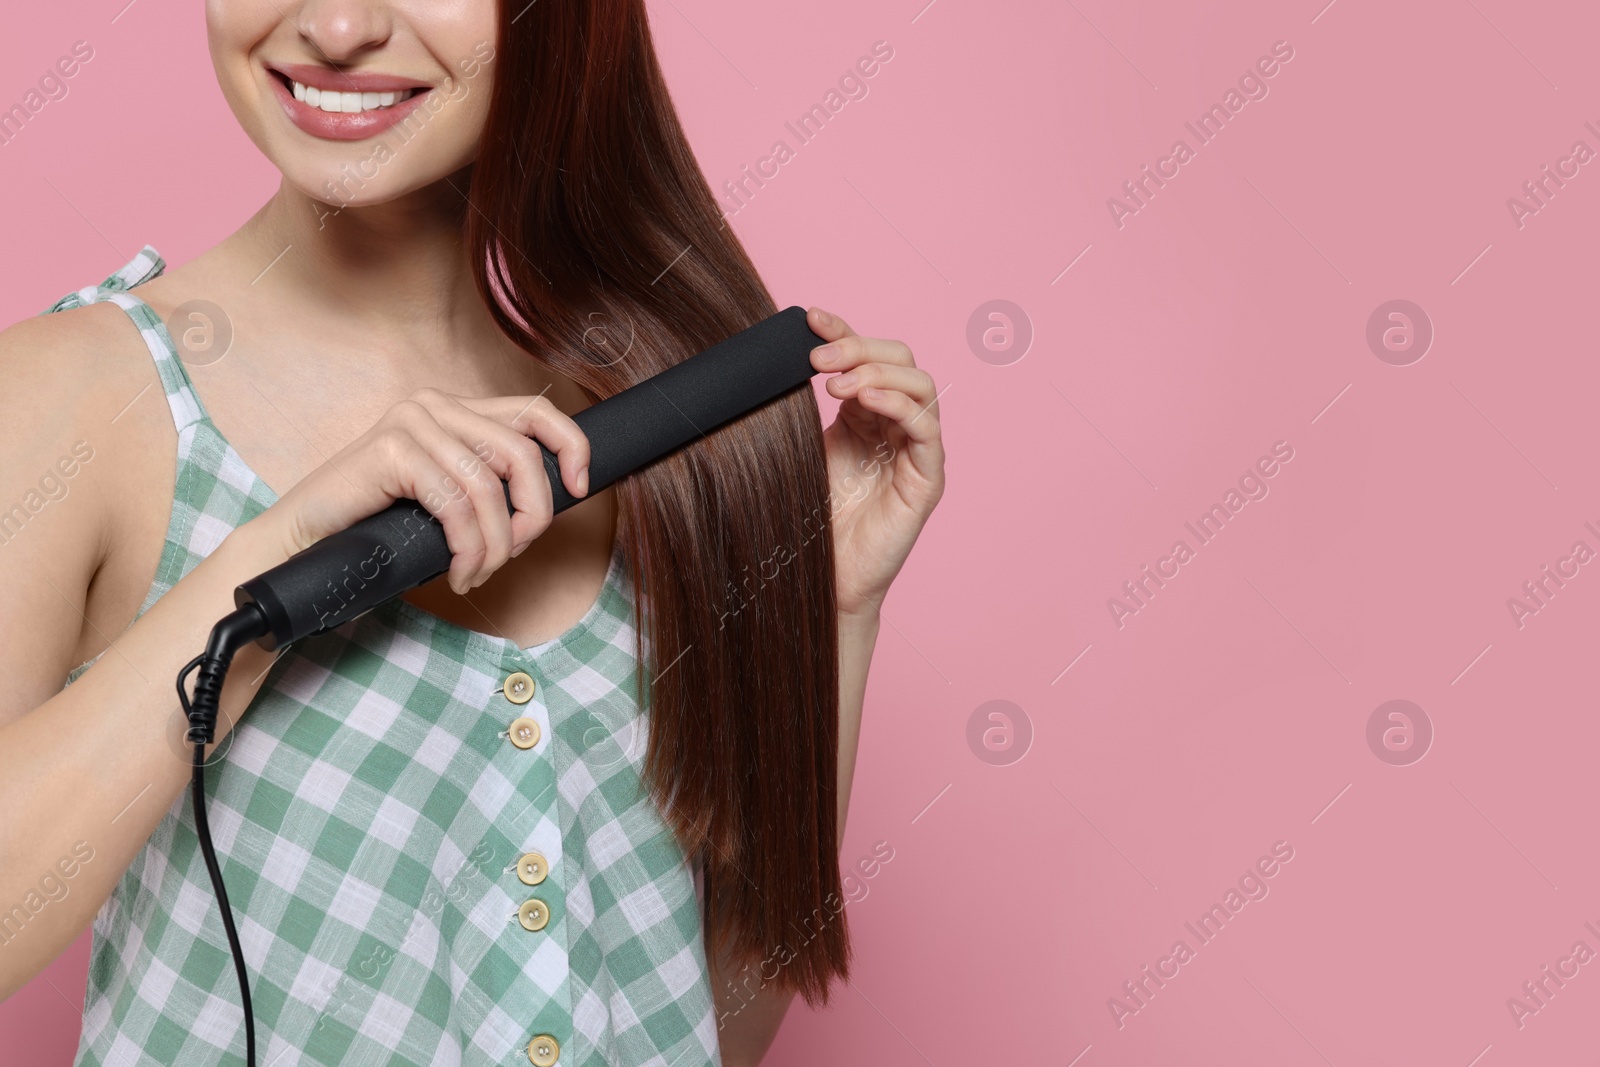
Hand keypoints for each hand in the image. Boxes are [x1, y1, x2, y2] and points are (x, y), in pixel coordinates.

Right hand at [252, 390, 590, 594]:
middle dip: (532, 513)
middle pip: (522, 453)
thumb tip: (552, 502)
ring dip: (495, 544)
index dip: (570, 445)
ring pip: (490, 486)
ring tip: (477, 572)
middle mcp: (435, 405)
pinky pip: (456, 504)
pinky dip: (466, 548)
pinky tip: (457, 572)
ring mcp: (411, 423)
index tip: (580, 487)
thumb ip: (492, 487)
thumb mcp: (450, 501)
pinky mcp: (391, 450)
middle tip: (514, 553)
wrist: (305, 542)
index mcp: (455, 410)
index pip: (535, 411)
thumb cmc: (379, 527)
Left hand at [807, 308, 944, 619]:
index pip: (866, 355)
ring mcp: (916, 451)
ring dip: (877, 372)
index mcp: (865, 413)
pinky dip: (898, 404)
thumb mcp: (797, 446)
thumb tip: (768, 356)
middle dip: (859, 348)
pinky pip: (926, 428)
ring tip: (834, 384)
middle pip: (900, 359)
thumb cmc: (806, 519)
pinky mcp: (927, 479)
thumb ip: (794, 404)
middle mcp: (896, 425)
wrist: (819, 579)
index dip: (842, 330)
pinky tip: (865, 401)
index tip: (807, 318)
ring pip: (920, 385)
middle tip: (817, 359)